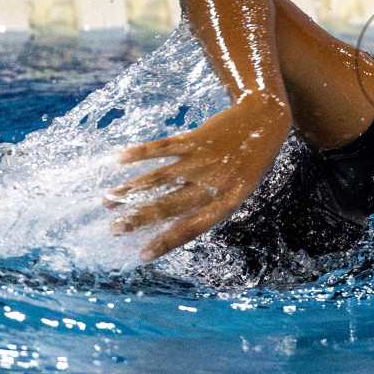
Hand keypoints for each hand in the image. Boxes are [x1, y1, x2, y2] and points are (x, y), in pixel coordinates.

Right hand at [106, 92, 291, 260]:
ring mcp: (202, 160)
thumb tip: (179, 220)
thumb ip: (214, 204)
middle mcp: (212, 183)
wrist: (264, 119)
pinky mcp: (194, 138)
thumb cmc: (252, 160)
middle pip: (169, 205)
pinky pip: (163, 147)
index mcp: (227, 201)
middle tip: (114, 229)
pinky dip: (141, 153)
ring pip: (160, 178)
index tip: (142, 255)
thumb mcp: (242, 188)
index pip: (192, 228)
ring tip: (108, 199)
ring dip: (132, 189)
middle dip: (139, 219)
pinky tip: (121, 159)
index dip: (166, 242)